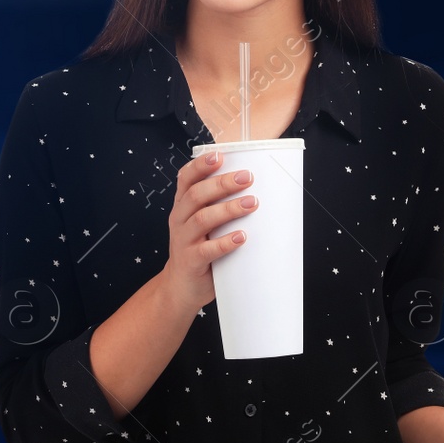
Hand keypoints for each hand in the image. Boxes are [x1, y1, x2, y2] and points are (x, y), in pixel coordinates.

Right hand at [161, 150, 256, 312]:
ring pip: (202, 219)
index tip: (220, 155)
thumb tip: (263, 188)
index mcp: (183, 206)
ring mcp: (183, 240)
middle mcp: (180, 219)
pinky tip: (241, 236)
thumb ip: (222, 205)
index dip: (200, 166)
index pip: (186, 179)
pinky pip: (207, 250)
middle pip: (196, 195)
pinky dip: (225, 242)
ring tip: (251, 203)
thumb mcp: (205, 223)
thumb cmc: (200, 248)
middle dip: (222, 184)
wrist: (182, 286)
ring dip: (228, 209)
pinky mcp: (192, 261)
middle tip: (247, 177)